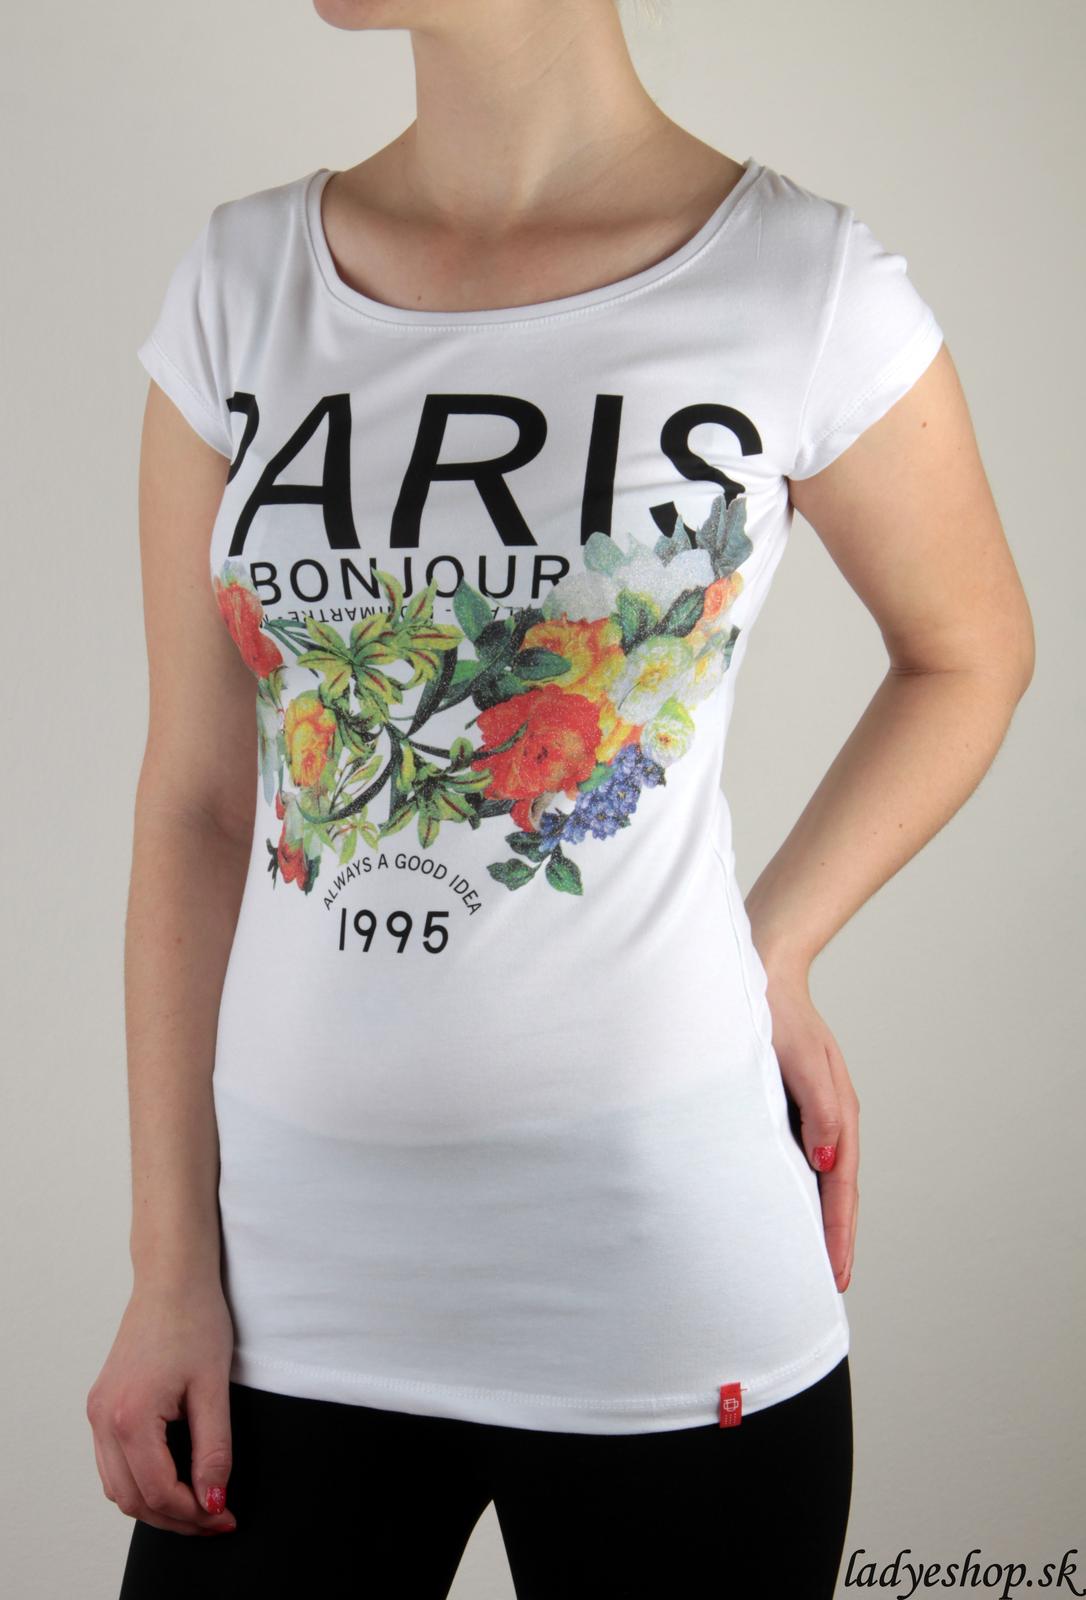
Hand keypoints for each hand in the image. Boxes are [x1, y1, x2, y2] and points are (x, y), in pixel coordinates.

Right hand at [86, 1279, 238, 1535]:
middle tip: (216, 1517)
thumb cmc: (196, 1320)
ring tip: (198, 1503)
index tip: (226, 1516)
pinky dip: (139, 1481)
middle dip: (175, 1517)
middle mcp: (103, 1418)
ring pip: (117, 1486)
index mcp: (130, 1415)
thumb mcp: (213, 1387)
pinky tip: (174, 1477)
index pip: (159, 1491)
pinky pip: (112, 1462)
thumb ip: (214, 1450)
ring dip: (155, 1504)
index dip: (194, 1513)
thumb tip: (213, 1501)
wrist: (171, 1278)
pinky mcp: (101, 1404)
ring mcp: (97, 1412)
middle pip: (132, 1498)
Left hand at [762, 965, 858, 1290]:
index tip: (836, 1276)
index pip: (841, 1189)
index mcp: (839, 1113)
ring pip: (817, 1178)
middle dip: (832, 1239)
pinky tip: (784, 1205)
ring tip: (807, 1261)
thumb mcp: (801, 1059)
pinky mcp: (790, 1106)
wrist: (765, 969)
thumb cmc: (779, 1012)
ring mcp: (811, 1113)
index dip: (838, 1234)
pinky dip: (797, 1188)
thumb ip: (818, 1109)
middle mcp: (829, 1119)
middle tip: (824, 1287)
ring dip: (816, 1217)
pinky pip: (798, 1158)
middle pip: (834, 1192)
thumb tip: (827, 1162)